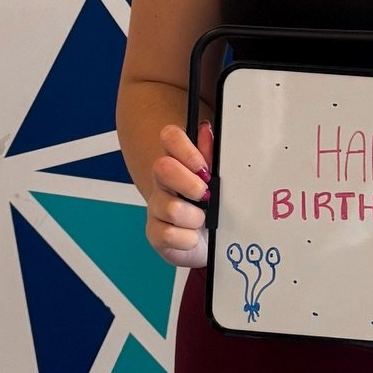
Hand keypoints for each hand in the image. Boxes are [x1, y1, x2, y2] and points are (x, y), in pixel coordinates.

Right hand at [146, 119, 214, 269]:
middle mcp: (163, 183)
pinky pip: (168, 235)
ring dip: (194, 218)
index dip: (185, 149)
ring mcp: (156, 208)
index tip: (203, 167)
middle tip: (206, 196)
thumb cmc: (214, 209)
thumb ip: (211, 156)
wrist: (211, 243)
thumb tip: (206, 129)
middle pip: (162, 167)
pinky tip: (192, 237)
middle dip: (190, 183)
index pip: (170, 138)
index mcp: (178, 163)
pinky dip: (188, 239)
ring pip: (170, 207)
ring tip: (202, 220)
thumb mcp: (217, 181)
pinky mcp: (155, 234)